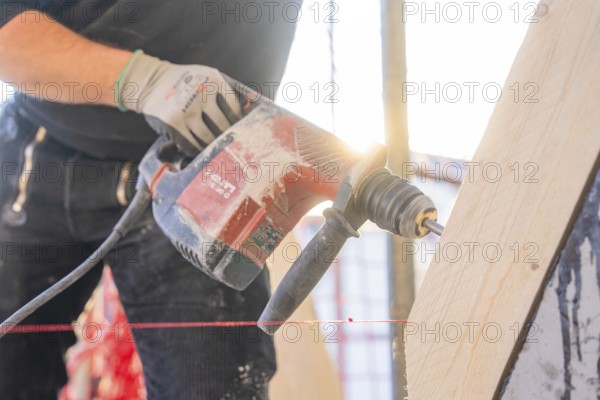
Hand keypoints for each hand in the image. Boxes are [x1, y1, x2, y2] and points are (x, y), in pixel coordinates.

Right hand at [116, 50, 242, 156]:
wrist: (151, 82)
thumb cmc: (187, 82)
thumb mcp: (207, 76)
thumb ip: (227, 90)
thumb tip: (251, 107)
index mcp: (214, 81)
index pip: (234, 109)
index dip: (239, 123)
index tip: (240, 132)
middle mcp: (201, 95)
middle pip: (223, 126)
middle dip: (227, 138)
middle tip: (231, 147)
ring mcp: (187, 110)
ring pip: (208, 139)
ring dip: (212, 147)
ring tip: (216, 152)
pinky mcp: (174, 124)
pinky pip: (191, 145)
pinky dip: (197, 151)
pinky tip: (200, 151)